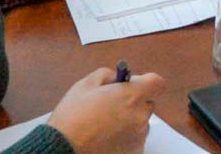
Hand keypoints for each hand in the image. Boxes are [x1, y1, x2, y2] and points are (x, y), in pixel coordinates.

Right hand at [45, 67, 164, 153]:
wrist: (63, 148)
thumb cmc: (72, 116)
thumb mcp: (85, 84)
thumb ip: (108, 75)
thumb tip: (118, 78)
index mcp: (131, 96)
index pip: (157, 83)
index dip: (145, 82)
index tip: (131, 85)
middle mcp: (140, 116)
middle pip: (147, 103)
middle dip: (133, 101)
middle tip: (111, 105)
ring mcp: (139, 137)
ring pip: (140, 122)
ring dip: (129, 120)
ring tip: (104, 125)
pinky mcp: (134, 152)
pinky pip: (134, 139)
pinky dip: (125, 137)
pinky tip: (106, 138)